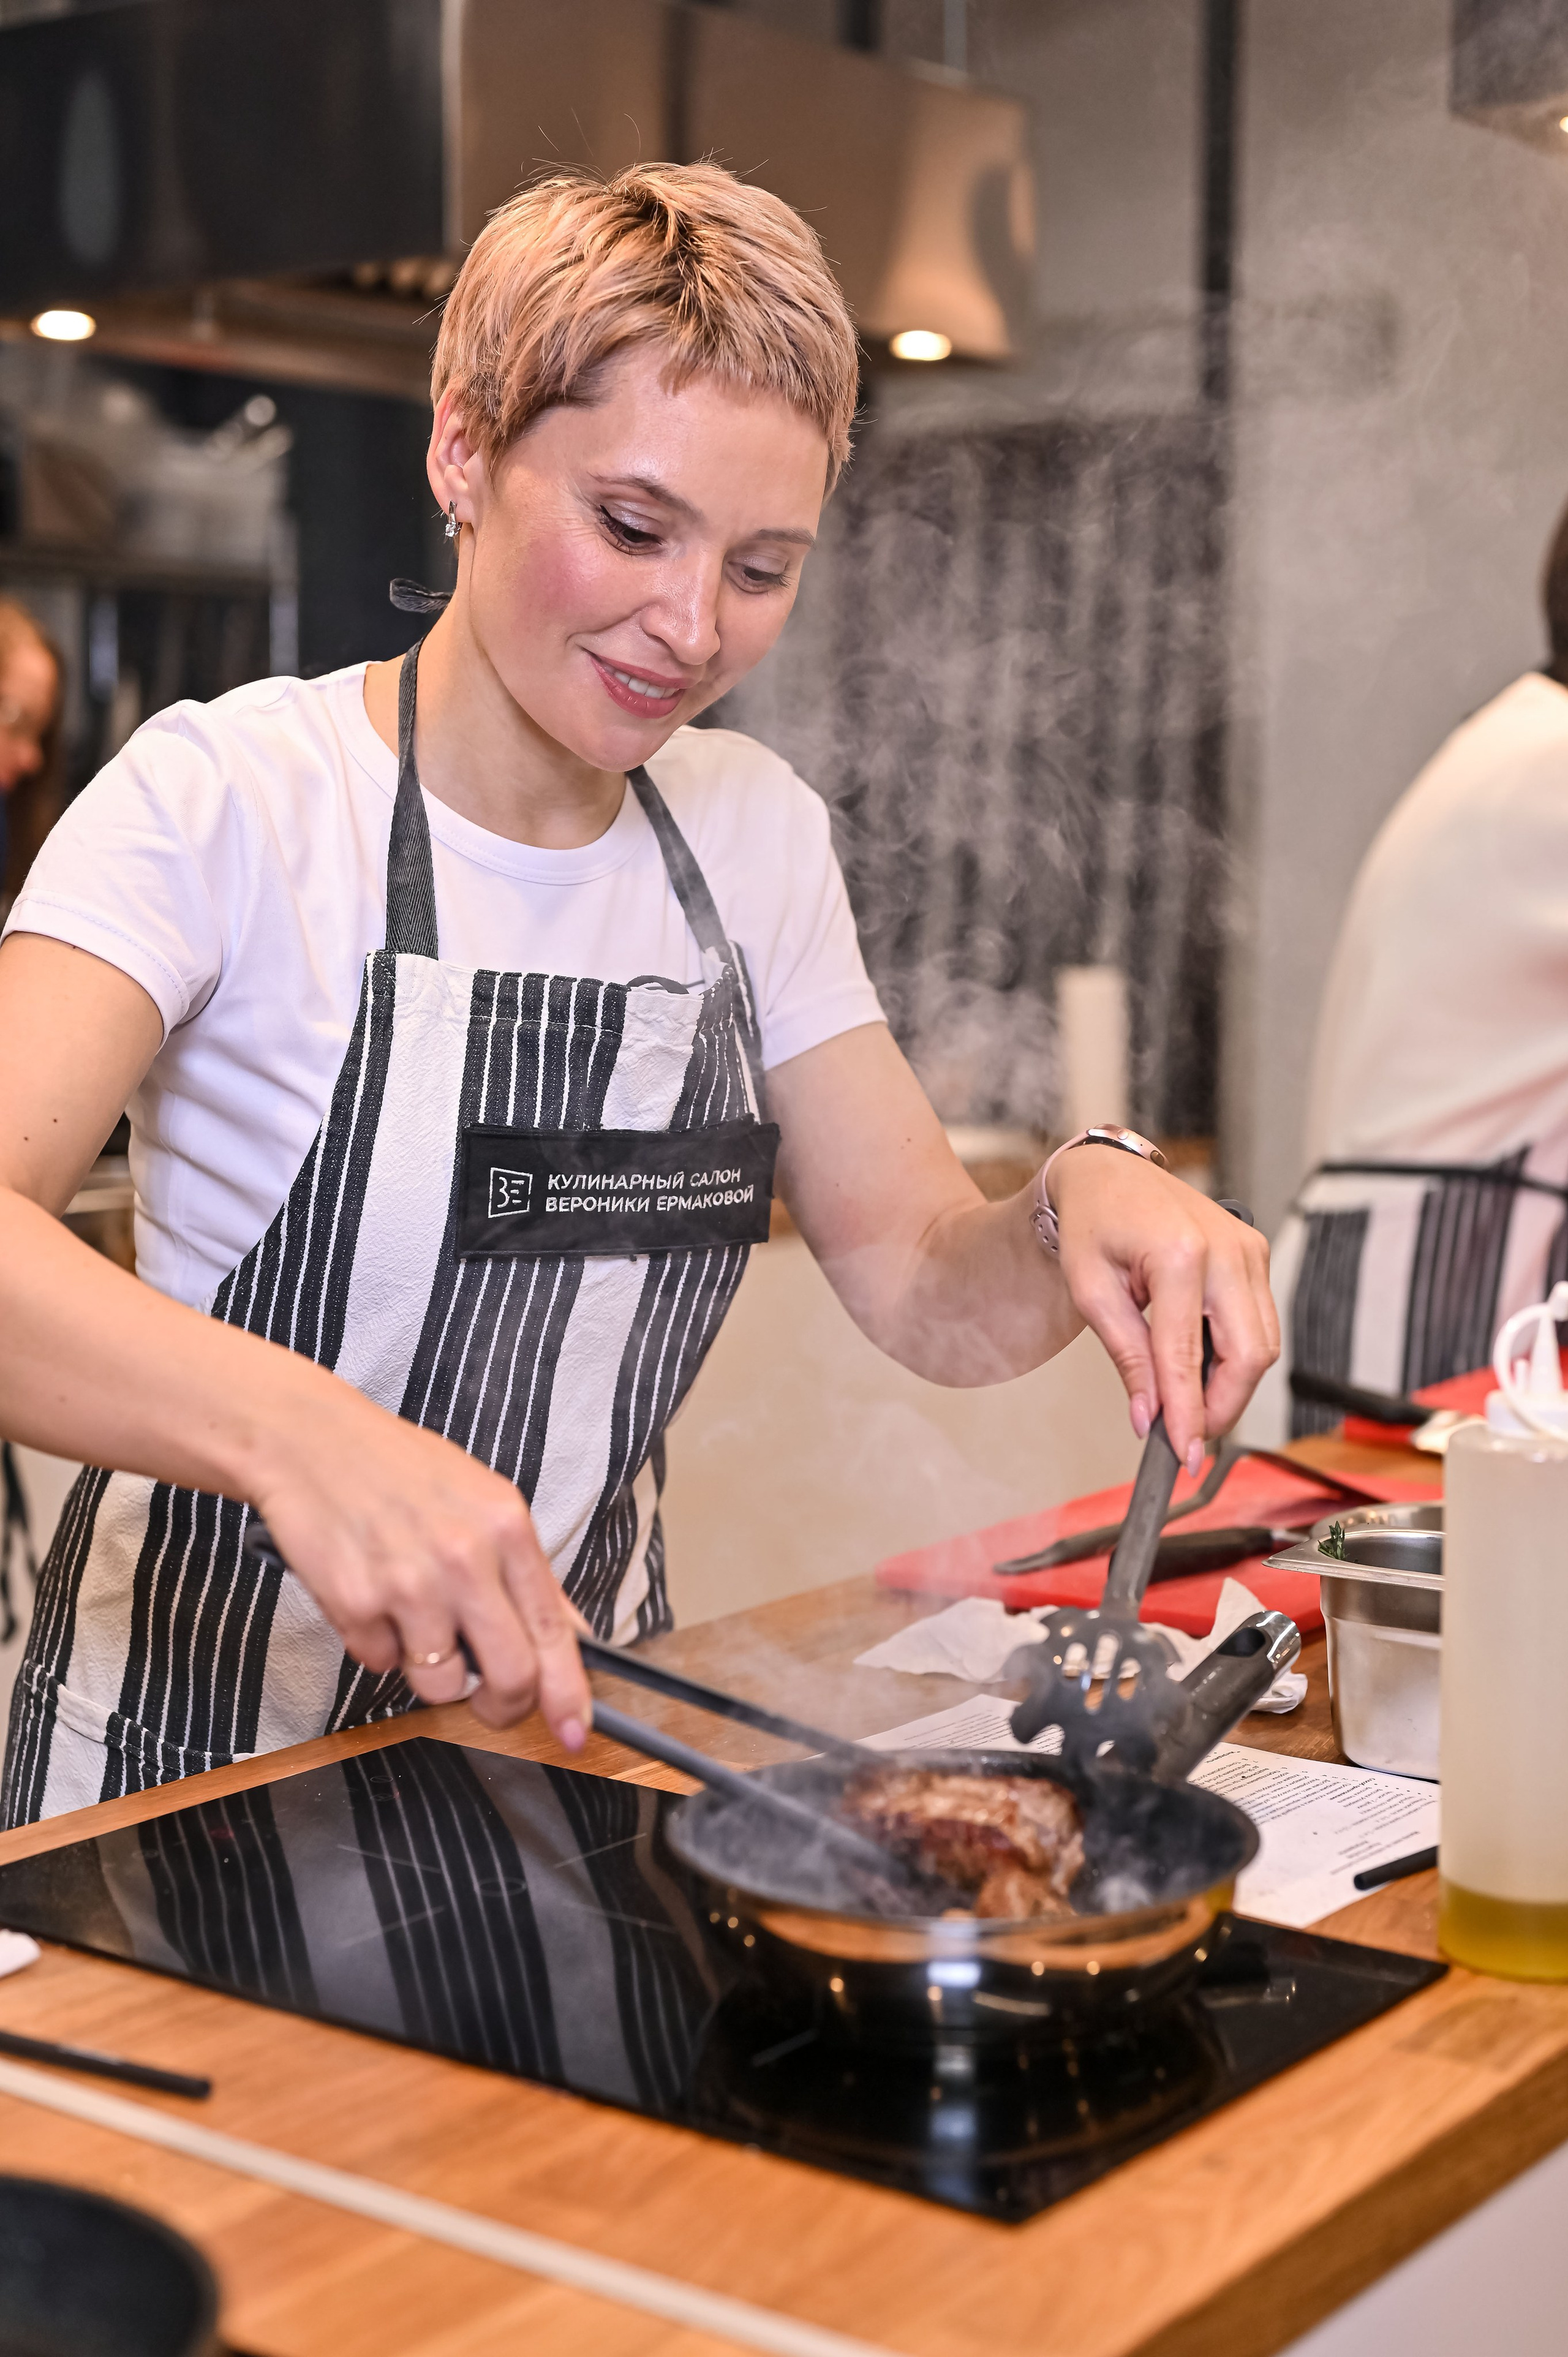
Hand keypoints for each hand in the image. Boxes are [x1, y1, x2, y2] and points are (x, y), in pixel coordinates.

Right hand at [251, 1379, 590, 1743]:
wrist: (309, 1440)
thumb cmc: (396, 1468)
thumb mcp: (482, 1501)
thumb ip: (525, 1572)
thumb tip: (569, 1632)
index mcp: (507, 1527)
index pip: (554, 1631)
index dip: (568, 1694)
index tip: (575, 1731)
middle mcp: (465, 1557)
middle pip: (510, 1676)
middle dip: (503, 1706)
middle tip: (488, 1700)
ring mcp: (409, 1583)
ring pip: (440, 1683)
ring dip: (428, 1669)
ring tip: (411, 1616)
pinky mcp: (355, 1602)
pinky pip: (379, 1663)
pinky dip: (375, 1644)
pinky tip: (370, 1596)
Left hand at [1046, 1149, 1278, 1469]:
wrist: (1109, 1175)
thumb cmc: (1093, 1223)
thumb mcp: (1091, 1293)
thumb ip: (1127, 1356)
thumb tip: (1148, 1415)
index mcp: (1178, 1254)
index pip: (1188, 1355)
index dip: (1188, 1413)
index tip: (1183, 1455)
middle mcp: (1226, 1249)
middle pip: (1249, 1355)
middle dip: (1222, 1407)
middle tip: (1188, 1435)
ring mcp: (1248, 1249)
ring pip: (1264, 1344)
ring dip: (1232, 1385)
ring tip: (1189, 1401)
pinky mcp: (1256, 1254)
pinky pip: (1260, 1322)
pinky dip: (1237, 1354)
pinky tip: (1202, 1364)